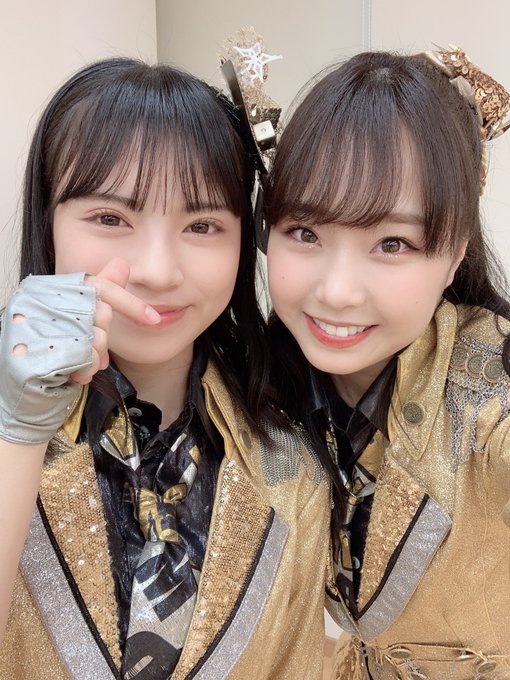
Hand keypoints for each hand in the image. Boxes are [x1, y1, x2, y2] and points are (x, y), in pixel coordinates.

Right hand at [0, 258, 158, 443]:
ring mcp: (33, 326)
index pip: (98, 286)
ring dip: (95, 358)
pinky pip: (83, 358)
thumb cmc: (48, 354)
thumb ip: (97, 292)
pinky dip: (86, 369)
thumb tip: (122, 264)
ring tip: (80, 366)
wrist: (18, 395)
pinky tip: (74, 374)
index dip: (130, 303)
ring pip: (95, 338)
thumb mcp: (74, 319)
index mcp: (43, 287)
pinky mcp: (35, 352)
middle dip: (104, 340)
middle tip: (92, 354)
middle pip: (101, 313)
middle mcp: (35, 300)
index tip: (154, 319)